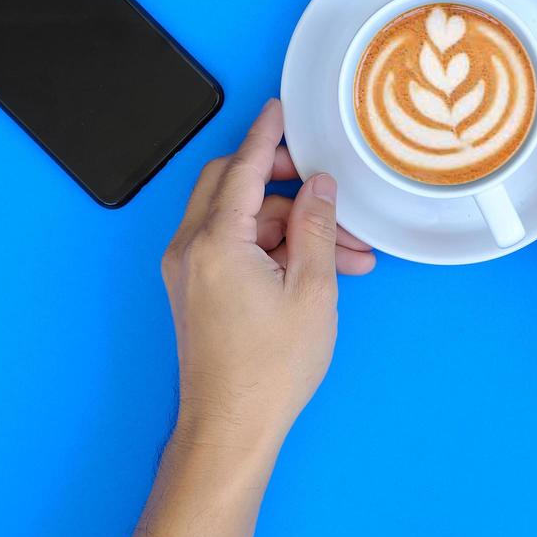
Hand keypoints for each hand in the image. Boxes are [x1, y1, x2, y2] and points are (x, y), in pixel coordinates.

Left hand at [159, 99, 374, 450]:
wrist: (231, 427)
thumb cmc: (269, 370)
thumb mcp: (312, 289)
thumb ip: (316, 227)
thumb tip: (319, 186)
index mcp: (216, 242)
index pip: (243, 168)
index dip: (267, 136)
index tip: (280, 110)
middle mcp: (190, 248)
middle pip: (232, 184)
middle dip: (281, 179)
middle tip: (323, 184)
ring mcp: (188, 269)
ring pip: (240, 218)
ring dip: (290, 224)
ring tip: (347, 253)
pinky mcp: (195, 289)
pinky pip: (232, 245)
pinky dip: (272, 247)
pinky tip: (318, 266)